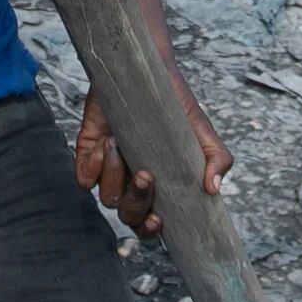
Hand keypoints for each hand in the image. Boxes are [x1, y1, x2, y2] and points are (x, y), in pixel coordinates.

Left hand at [74, 87, 230, 238]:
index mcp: (159, 187)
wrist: (145, 72)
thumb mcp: (202, 130)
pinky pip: (84, 178)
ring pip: (107, 198)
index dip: (151, 230)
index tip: (159, 219)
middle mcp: (132, 183)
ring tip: (122, 144)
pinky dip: (94, 166)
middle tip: (146, 175)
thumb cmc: (175, 105)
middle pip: (129, 217)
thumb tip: (214, 188)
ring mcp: (109, 170)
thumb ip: (217, 158)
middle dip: (136, 203)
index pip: (150, 223)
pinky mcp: (89, 153)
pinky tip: (107, 143)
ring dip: (115, 175)